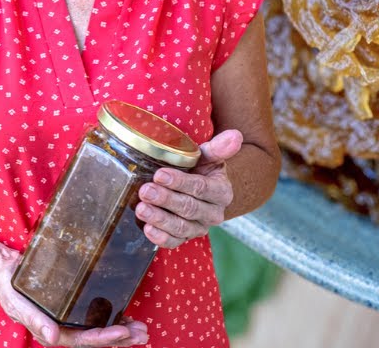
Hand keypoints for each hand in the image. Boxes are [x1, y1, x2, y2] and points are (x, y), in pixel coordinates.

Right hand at [0, 248, 149, 346]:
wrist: (5, 274)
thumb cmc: (11, 290)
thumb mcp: (20, 305)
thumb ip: (37, 321)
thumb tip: (53, 338)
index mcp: (53, 333)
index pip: (84, 340)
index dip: (105, 338)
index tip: (124, 332)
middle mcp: (65, 329)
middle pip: (97, 338)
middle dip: (121, 338)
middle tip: (143, 334)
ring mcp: (71, 319)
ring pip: (100, 329)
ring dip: (122, 330)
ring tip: (142, 329)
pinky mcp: (74, 307)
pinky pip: (97, 315)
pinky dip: (114, 317)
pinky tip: (128, 316)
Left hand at [136, 129, 242, 249]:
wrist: (197, 190)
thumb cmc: (200, 169)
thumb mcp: (208, 156)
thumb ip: (219, 147)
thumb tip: (236, 135)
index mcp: (222, 192)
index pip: (202, 188)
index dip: (181, 183)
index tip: (160, 175)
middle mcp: (214, 214)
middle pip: (190, 208)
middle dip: (166, 199)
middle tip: (146, 190)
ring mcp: (199, 228)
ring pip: (181, 227)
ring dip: (160, 218)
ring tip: (141, 208)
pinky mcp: (185, 239)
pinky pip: (174, 242)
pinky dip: (160, 238)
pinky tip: (147, 228)